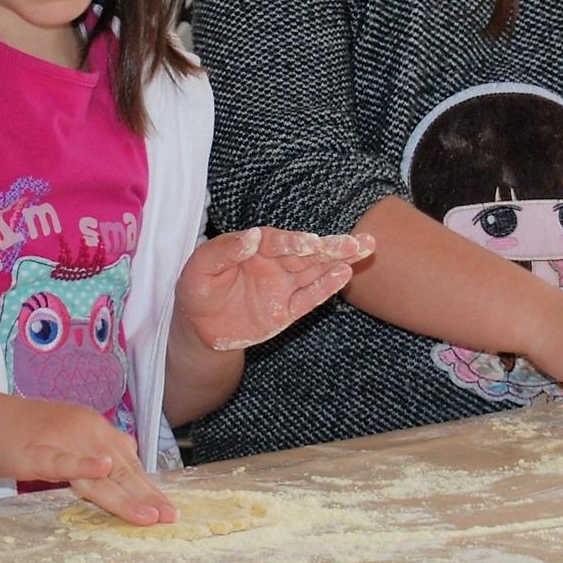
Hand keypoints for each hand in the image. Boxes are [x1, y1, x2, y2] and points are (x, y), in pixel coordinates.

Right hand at [0, 392, 174, 525]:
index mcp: (94, 428)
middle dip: (147, 495)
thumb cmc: (25, 433)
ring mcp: (62, 440)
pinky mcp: (37, 451)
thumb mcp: (69, 437)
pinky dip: (84, 465)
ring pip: (100, 471)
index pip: (129, 462)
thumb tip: (121, 464)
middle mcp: (85, 430)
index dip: (149, 486)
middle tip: (169, 518)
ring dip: (126, 493)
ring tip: (149, 513)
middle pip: (121, 468)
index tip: (168, 509)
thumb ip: (95, 449)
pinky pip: (64, 460)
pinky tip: (102, 469)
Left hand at [175, 227, 375, 350]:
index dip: (294, 242)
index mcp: (254, 247)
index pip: (278, 241)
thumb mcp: (200, 268)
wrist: (198, 327)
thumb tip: (252, 235)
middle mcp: (274, 263)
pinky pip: (308, 298)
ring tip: (365, 249)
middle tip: (359, 241)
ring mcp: (282, 286)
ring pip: (315, 271)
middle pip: (307, 253)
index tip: (312, 242)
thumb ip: (224, 250)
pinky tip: (344, 275)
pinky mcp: (286, 310)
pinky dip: (325, 287)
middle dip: (332, 246)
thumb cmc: (197, 289)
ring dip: (339, 261)